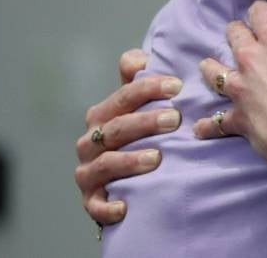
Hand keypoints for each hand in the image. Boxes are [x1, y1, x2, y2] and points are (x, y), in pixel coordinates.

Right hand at [75, 48, 182, 223]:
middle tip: (175, 119)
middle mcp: (91, 141)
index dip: (148, 88)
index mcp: (103, 114)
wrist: (122, 180)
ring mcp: (88, 171)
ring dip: (129, 160)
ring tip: (156, 157)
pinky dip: (107, 206)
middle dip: (145, 122)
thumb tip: (138, 59)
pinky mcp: (91, 200)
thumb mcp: (137, 107)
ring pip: (105, 163)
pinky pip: (95, 205)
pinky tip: (125, 206)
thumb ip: (137, 81)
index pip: (124, 96)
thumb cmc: (136, 135)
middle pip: (116, 127)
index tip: (177, 86)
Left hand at [193, 0, 266, 179]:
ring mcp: (240, 91)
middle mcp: (251, 60)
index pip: (259, 11)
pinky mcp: (238, 119)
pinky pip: (215, 121)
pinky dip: (208, 124)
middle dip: (238, 32)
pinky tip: (201, 126)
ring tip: (212, 66)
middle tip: (244, 36)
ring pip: (213, 71)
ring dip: (212, 67)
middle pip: (233, 36)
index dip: (263, 10)